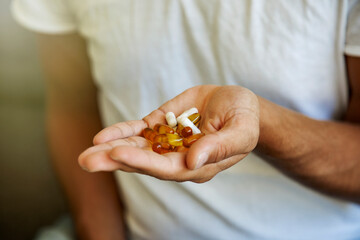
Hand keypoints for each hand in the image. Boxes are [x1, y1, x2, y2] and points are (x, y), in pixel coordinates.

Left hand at [78, 85, 259, 182]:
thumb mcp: (241, 131)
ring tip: (86, 153)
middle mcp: (178, 157)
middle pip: (143, 162)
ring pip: (136, 147)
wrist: (238, 105)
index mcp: (198, 165)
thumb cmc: (244, 119)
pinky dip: (122, 131)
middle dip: (115, 160)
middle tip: (87, 161)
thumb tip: (192, 162)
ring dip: (111, 148)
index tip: (118, 154)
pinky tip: (102, 136)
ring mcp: (168, 141)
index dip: (142, 161)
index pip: (165, 168)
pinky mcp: (162, 124)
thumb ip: (219, 147)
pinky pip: (139, 130)